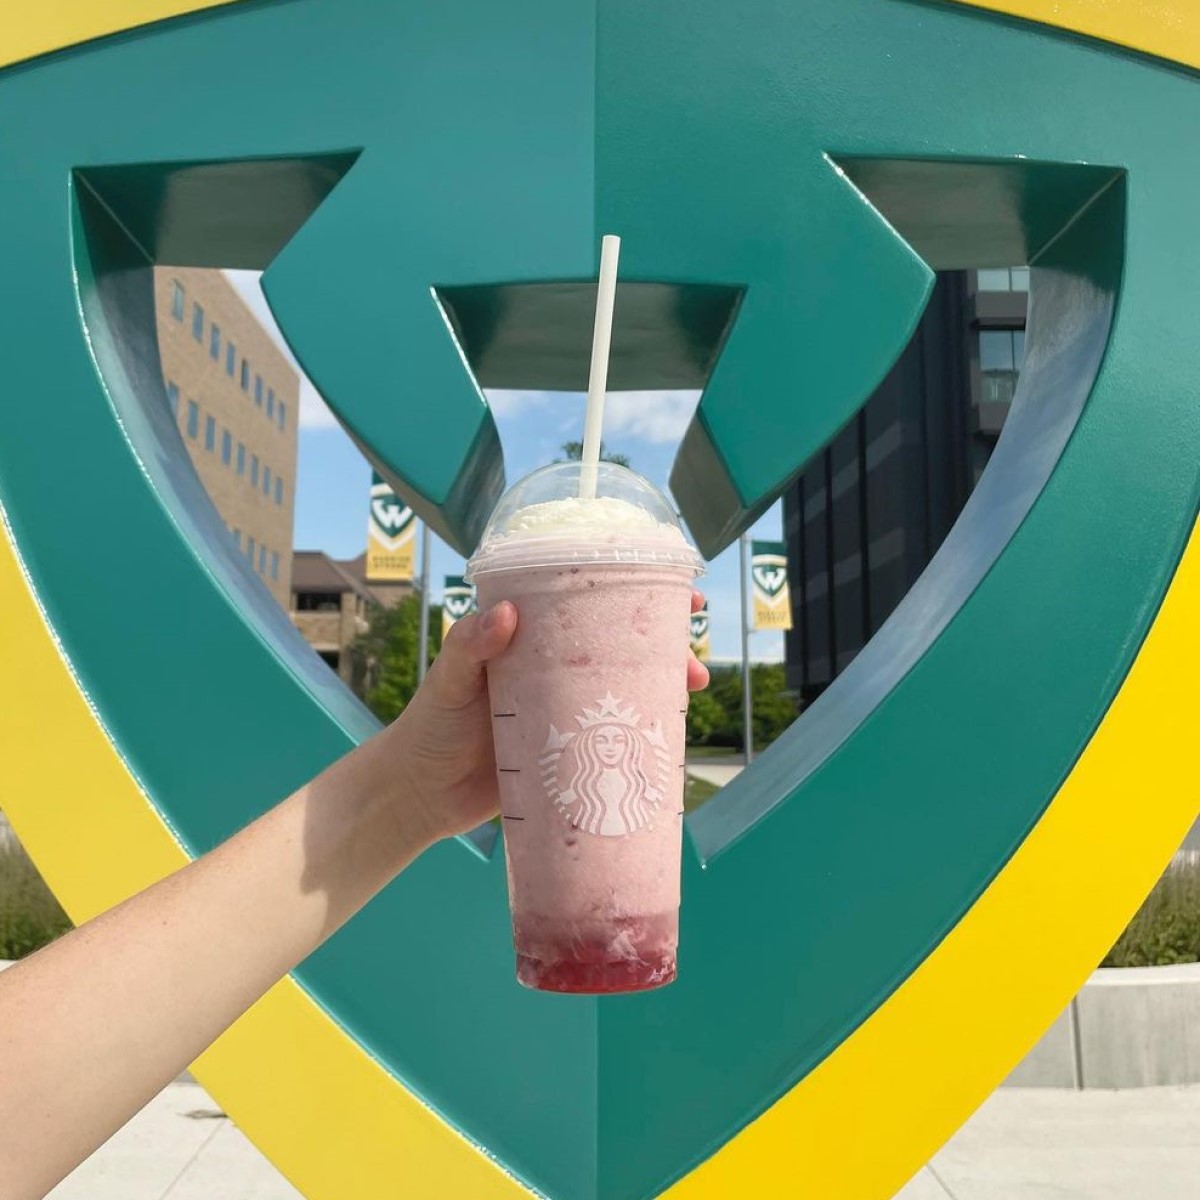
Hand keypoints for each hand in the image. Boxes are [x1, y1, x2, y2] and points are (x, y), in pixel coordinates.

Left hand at [392, 592, 709, 842]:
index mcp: (531, 641)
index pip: (588, 605)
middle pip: (621, 650)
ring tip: (688, 693)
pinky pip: (614, 741)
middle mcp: (554, 672)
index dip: (634, 594)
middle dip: (664, 649)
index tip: (675, 592)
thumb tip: (507, 613)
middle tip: (691, 660)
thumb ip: (470, 645)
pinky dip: (643, 737)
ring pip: (625, 693)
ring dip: (662, 690)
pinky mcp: (569, 755)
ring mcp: (565, 713)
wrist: (417, 796)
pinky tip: (669, 738)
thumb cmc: (428, 726)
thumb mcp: (448, 679)